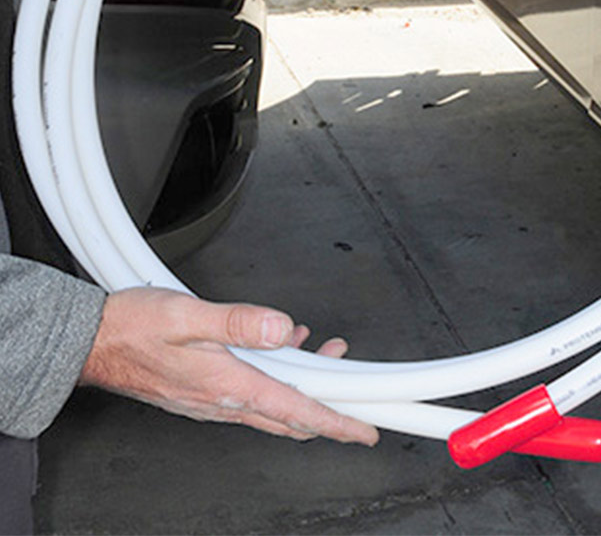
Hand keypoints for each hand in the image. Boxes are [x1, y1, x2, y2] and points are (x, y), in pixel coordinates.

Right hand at [80, 287, 377, 445]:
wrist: (92, 343)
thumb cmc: (133, 327)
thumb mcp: (189, 315)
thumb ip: (239, 321)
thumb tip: (282, 328)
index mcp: (227, 385)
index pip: (296, 409)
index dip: (337, 420)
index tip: (365, 428)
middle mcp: (223, 400)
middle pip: (291, 414)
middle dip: (331, 406)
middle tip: (362, 398)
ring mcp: (212, 399)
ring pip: (273, 402)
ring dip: (304, 385)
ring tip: (326, 357)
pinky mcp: (203, 391)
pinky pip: (252, 393)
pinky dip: (277, 376)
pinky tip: (281, 348)